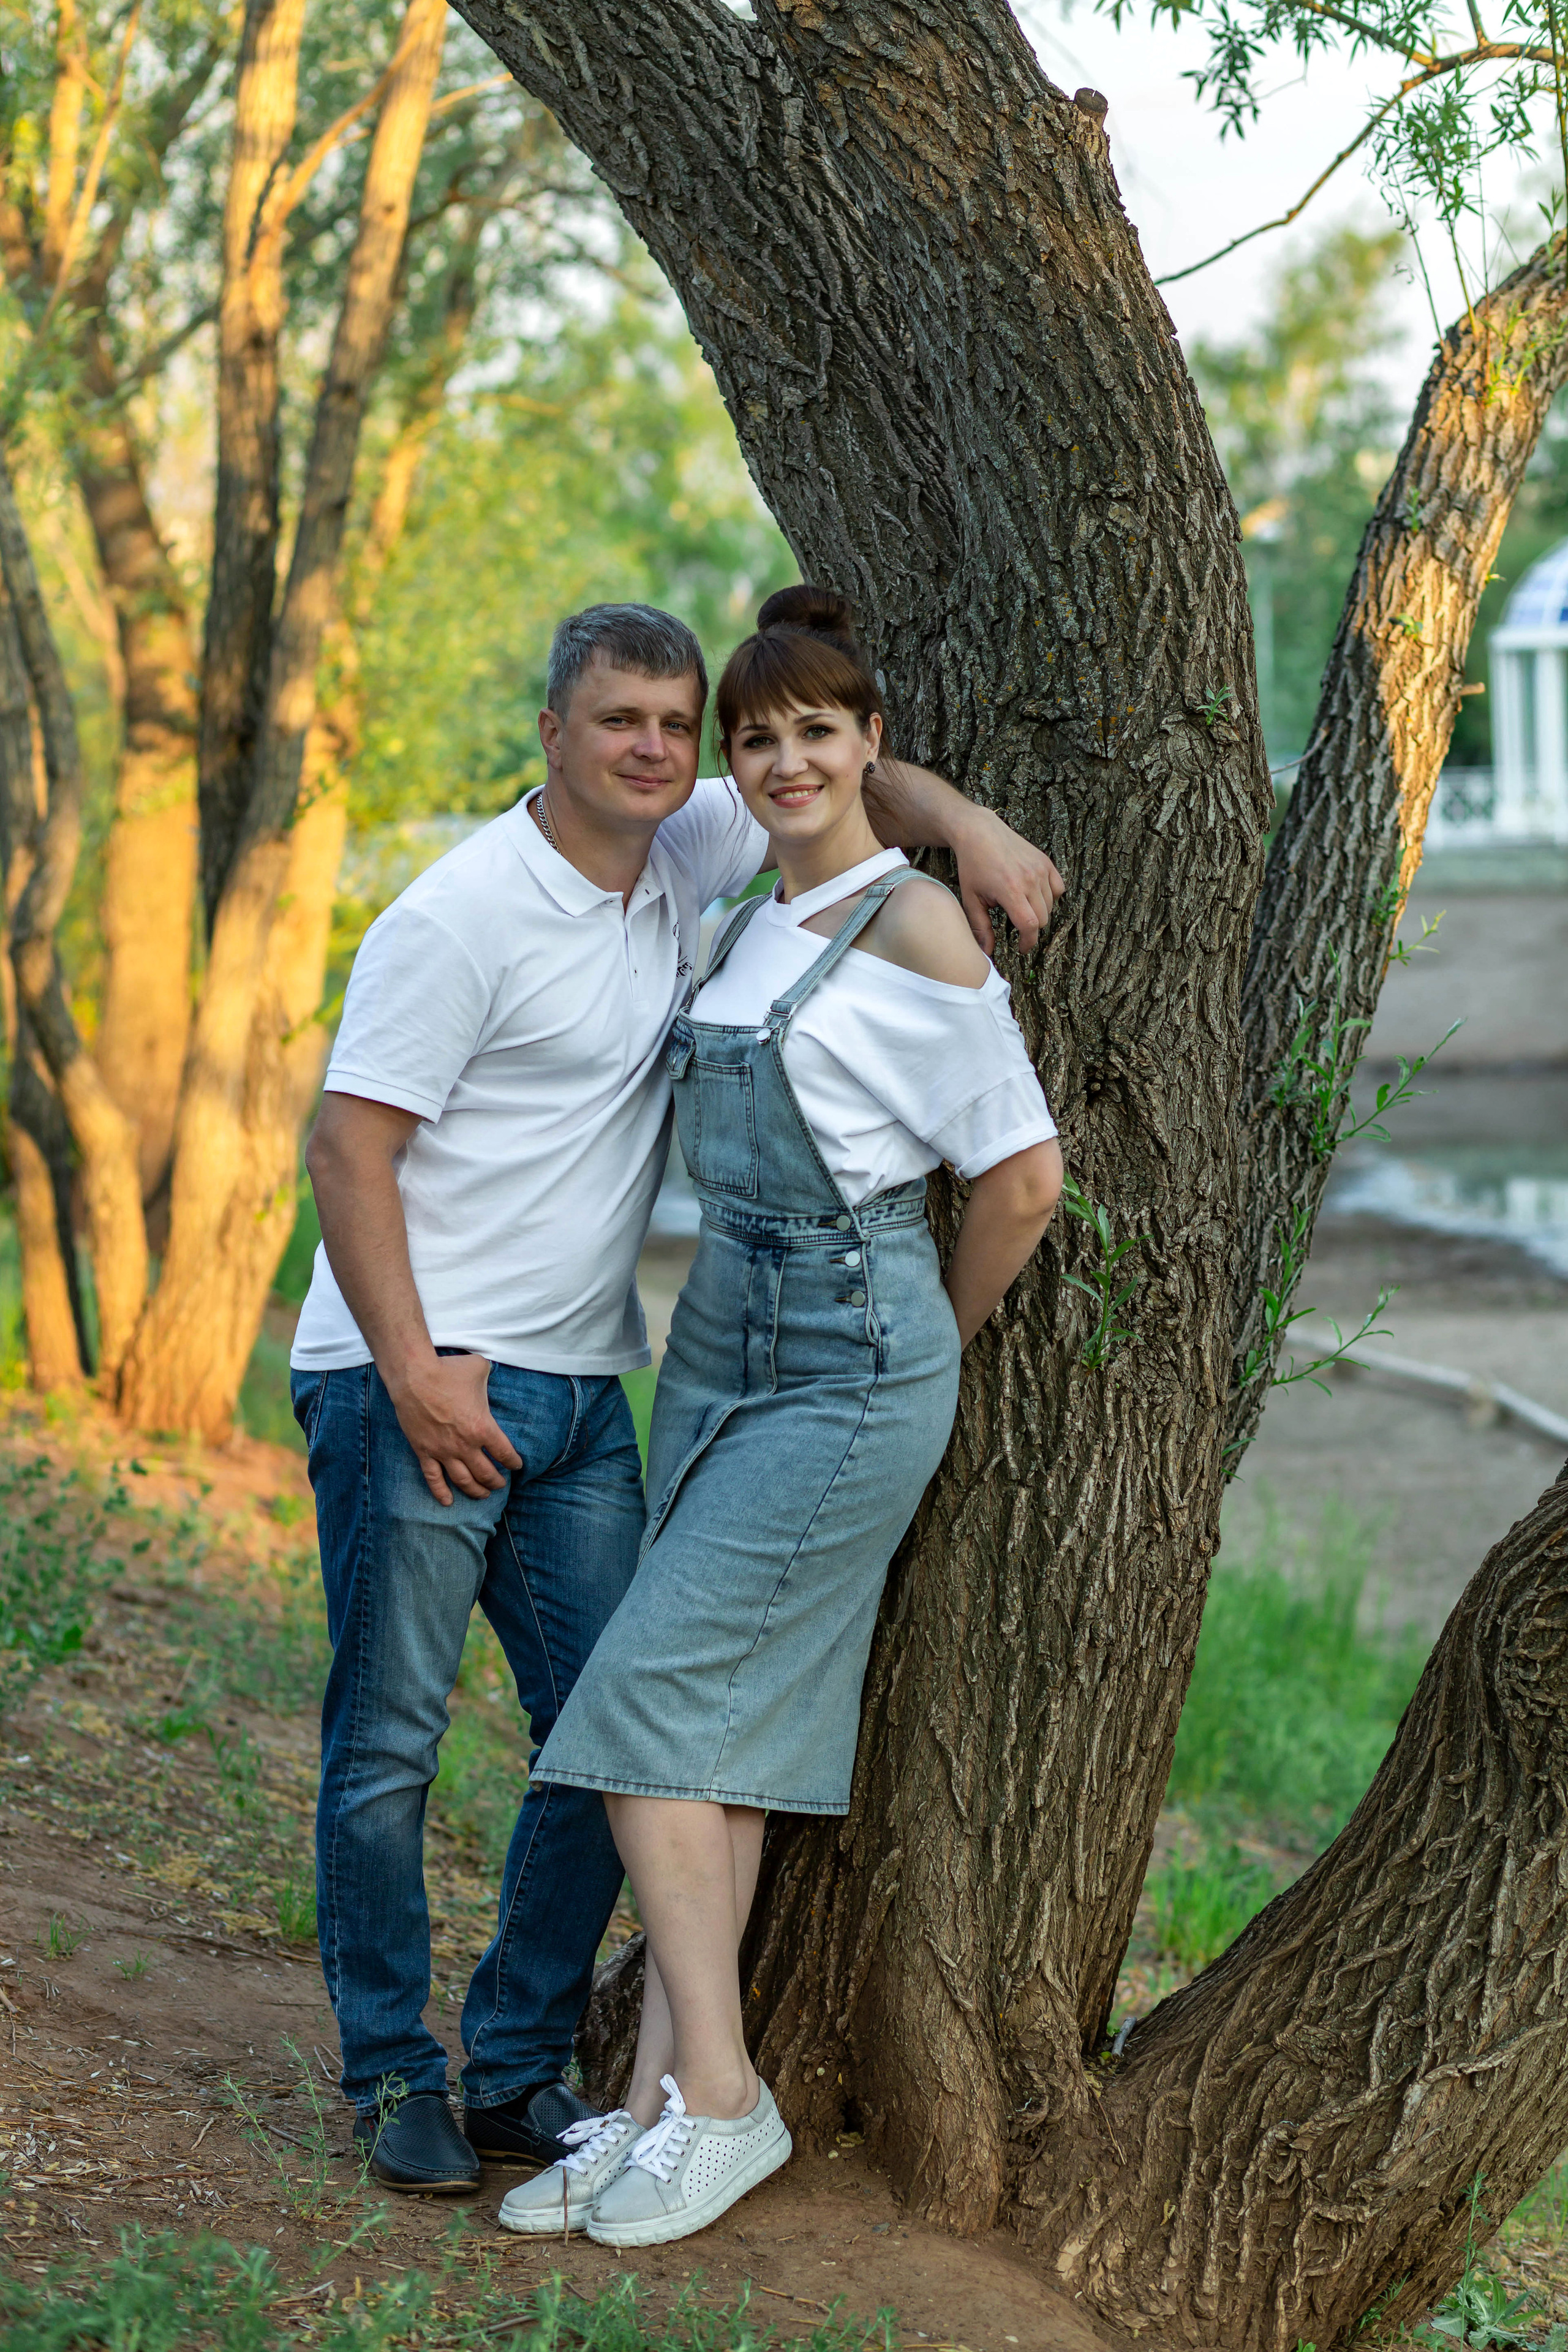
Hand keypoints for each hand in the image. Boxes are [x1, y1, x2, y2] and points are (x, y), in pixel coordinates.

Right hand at [387, 1351, 521, 1505]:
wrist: (413, 1376)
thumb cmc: (448, 1370)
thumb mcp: (479, 1369)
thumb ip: (489, 1376)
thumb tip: (490, 1372)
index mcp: (482, 1427)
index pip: (505, 1453)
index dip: (513, 1462)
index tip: (516, 1466)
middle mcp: (465, 1445)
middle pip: (485, 1473)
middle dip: (496, 1482)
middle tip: (500, 1484)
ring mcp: (443, 1451)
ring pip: (463, 1481)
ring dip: (475, 1491)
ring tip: (483, 1495)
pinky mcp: (423, 1451)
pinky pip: (433, 1478)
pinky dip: (441, 1492)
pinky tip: (448, 1502)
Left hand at [949, 804, 1064, 955]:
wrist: (980, 833)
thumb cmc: (973, 867)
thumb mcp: (971, 899)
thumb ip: (980, 928)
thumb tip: (986, 953)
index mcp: (1010, 891)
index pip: (1030, 925)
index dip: (1028, 942)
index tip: (1022, 948)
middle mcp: (1029, 880)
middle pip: (1043, 918)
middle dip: (1031, 927)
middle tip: (1017, 924)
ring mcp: (1040, 869)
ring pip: (1051, 905)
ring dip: (1039, 912)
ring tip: (1021, 906)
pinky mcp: (1046, 862)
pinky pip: (1058, 888)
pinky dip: (1050, 896)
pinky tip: (1034, 895)